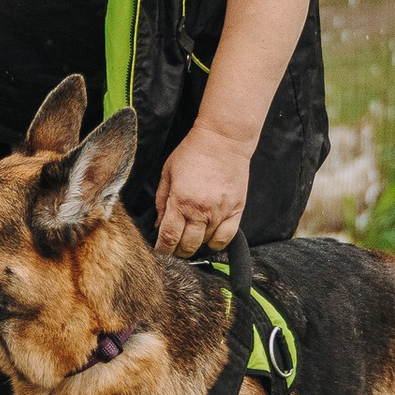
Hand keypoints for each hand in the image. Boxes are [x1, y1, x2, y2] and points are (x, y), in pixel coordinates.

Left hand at [155, 122, 249, 256]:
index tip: (160, 253)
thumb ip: (161, 201)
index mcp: (180, 201)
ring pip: (206, 244)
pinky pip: (226, 238)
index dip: (163, 250)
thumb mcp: (168, 173)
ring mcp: (220, 212)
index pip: (168, 238)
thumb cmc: (193, 153)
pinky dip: (216, 243)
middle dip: (178, 252)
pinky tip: (209, 238)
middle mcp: (201, 211)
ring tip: (190, 239)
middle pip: (187, 246)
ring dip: (196, 245)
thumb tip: (158, 225)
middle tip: (174, 249)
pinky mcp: (236, 210)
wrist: (224, 140)